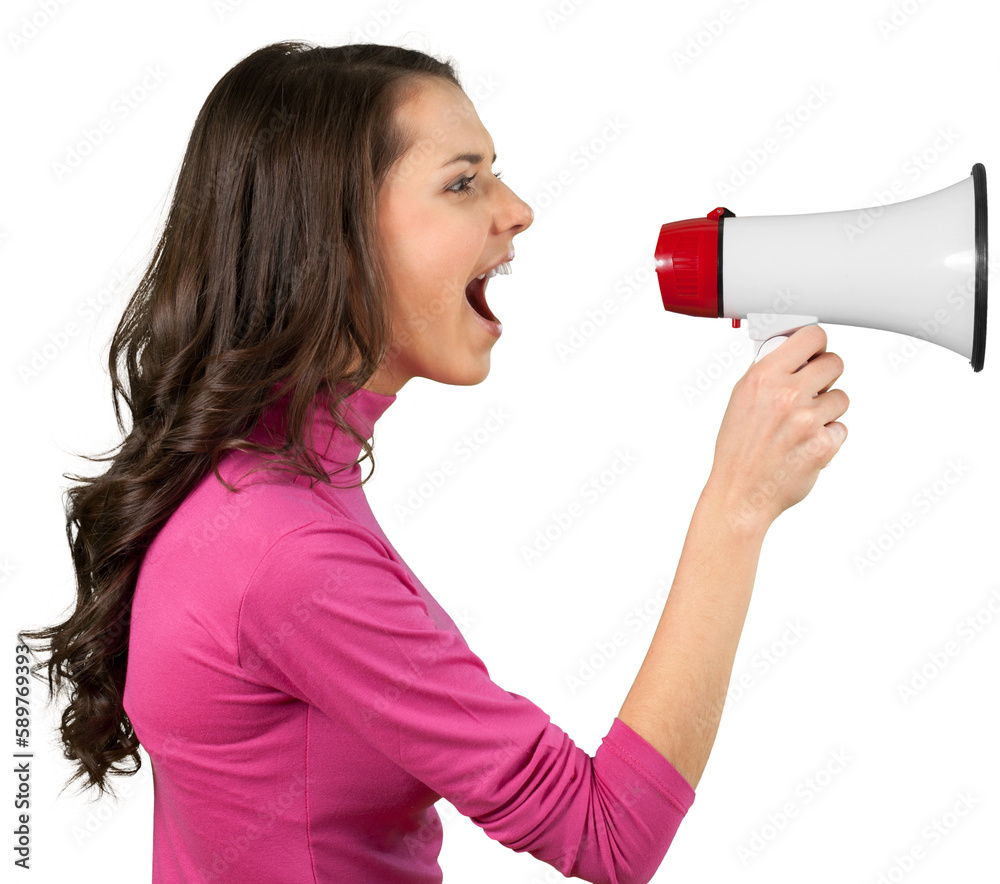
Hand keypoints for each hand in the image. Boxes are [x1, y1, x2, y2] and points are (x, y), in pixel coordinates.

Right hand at [705, 324, 848, 533]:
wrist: (740, 493)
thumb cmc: (738, 450)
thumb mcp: (740, 400)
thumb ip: (767, 375)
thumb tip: (791, 353)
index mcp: (763, 378)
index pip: (810, 338)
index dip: (817, 344)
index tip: (814, 352)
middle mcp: (787, 395)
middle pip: (835, 363)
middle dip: (826, 375)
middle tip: (814, 388)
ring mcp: (808, 421)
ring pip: (840, 398)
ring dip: (827, 410)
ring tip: (803, 425)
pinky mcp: (824, 445)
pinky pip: (840, 428)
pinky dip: (827, 437)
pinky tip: (805, 445)